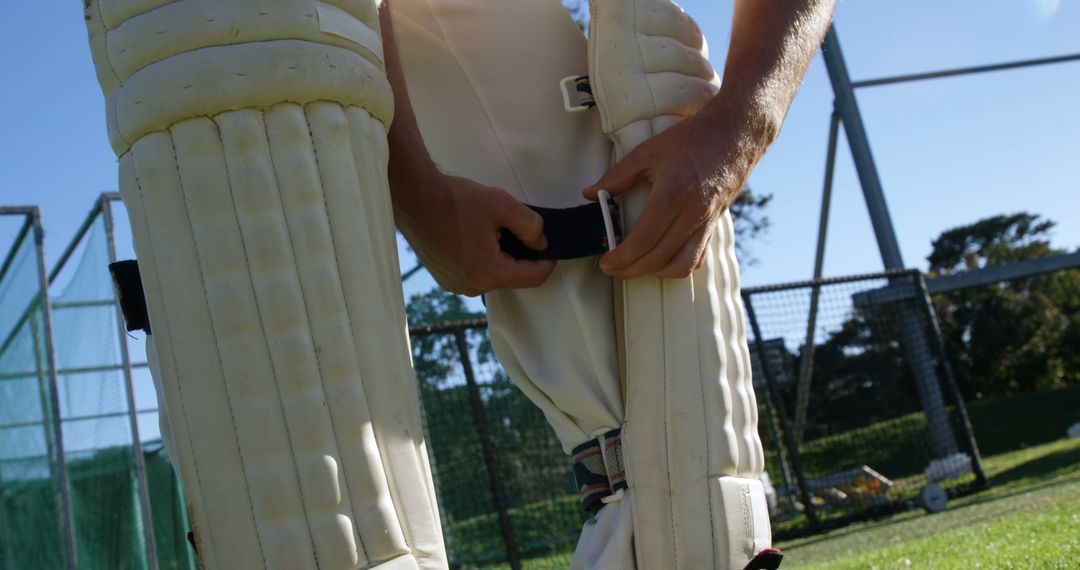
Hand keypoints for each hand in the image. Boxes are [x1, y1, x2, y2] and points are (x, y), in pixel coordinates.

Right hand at [399, 172, 554, 296]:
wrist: (413, 198)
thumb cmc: (455, 200)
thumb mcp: (502, 204)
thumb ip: (530, 226)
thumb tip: (540, 242)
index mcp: (489, 273)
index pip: (533, 278)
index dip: (547, 262)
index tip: (550, 246)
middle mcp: (472, 287)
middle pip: (512, 277)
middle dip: (520, 256)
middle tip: (517, 229)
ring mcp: (455, 285)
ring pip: (492, 275)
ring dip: (500, 257)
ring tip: (493, 230)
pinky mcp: (444, 278)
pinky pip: (474, 273)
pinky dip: (481, 259)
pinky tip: (474, 236)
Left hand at [582, 104, 771, 278]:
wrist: (737, 131)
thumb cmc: (692, 138)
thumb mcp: (648, 152)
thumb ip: (617, 176)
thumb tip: (591, 194)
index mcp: (673, 194)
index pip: (642, 240)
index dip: (621, 257)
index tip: (606, 261)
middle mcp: (693, 213)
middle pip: (659, 258)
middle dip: (631, 269)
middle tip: (613, 268)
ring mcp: (708, 221)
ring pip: (682, 265)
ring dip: (656, 273)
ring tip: (636, 267)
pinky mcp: (716, 223)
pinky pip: (698, 256)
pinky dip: (679, 265)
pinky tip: (663, 260)